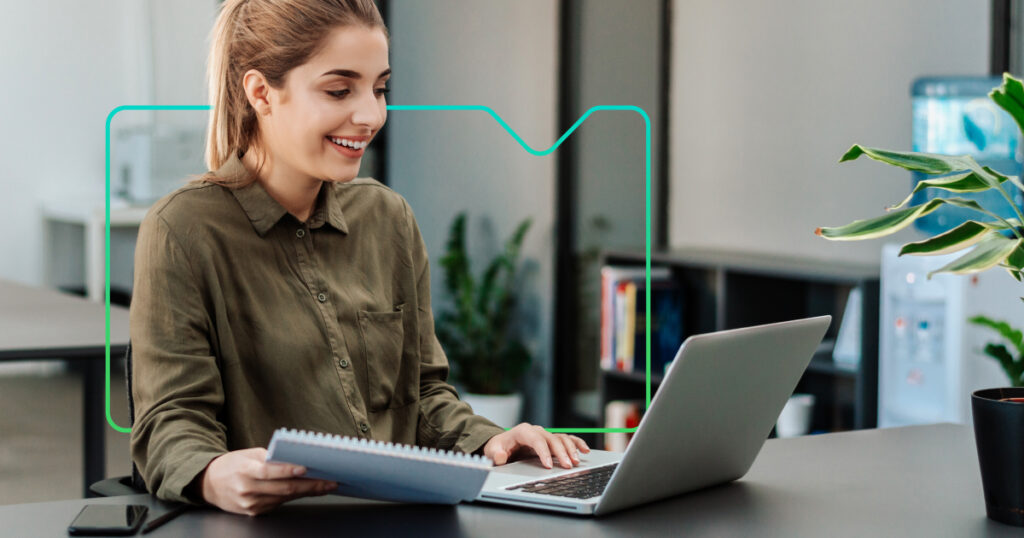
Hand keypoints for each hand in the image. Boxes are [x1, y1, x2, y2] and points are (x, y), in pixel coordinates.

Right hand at [197, 447, 337, 515]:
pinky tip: (309, 491)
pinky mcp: (254, 512)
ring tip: (326, 485)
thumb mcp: (249, 455)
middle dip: (310, 485)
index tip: (307, 468)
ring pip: (285, 497)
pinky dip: (295, 497)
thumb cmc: (233, 465)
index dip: (289, 470)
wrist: (209, 484)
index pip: (269, 471)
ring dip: (308, 492)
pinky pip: (279, 504)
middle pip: (283, 488)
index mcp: (245, 471)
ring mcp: (251, 504)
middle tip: (330, 481)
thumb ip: (271, 458)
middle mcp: (248, 489)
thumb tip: (298, 460)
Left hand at [482, 423, 590, 468]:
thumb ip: (496, 455)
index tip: (548, 465)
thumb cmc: (498, 449)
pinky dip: (577, 443)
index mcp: (522, 431)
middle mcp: (536, 431)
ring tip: (576, 462)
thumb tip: (502, 455)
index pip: (535, 439)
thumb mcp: (492, 452)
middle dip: (561, 452)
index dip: (543, 452)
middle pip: (552, 439)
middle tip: (568, 466)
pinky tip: (585, 450)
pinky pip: (566, 439)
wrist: (502, 446)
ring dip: (571, 449)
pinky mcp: (551, 441)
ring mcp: (545, 435)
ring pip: (562, 439)